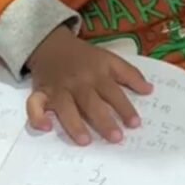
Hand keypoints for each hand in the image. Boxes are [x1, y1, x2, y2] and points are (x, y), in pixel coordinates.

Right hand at [26, 27, 151, 145]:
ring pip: (66, 107)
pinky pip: (34, 105)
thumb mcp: (109, 58)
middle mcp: (78, 82)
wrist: (51, 43)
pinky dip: (37, 116)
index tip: (135, 124)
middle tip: (116, 138)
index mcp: (97, 73)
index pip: (113, 92)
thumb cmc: (84, 56)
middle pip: (91, 102)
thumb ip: (130, 73)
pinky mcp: (41, 92)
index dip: (125, 108)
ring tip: (86, 141)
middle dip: (104, 120)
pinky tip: (46, 127)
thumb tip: (150, 90)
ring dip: (75, 124)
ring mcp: (59, 88)